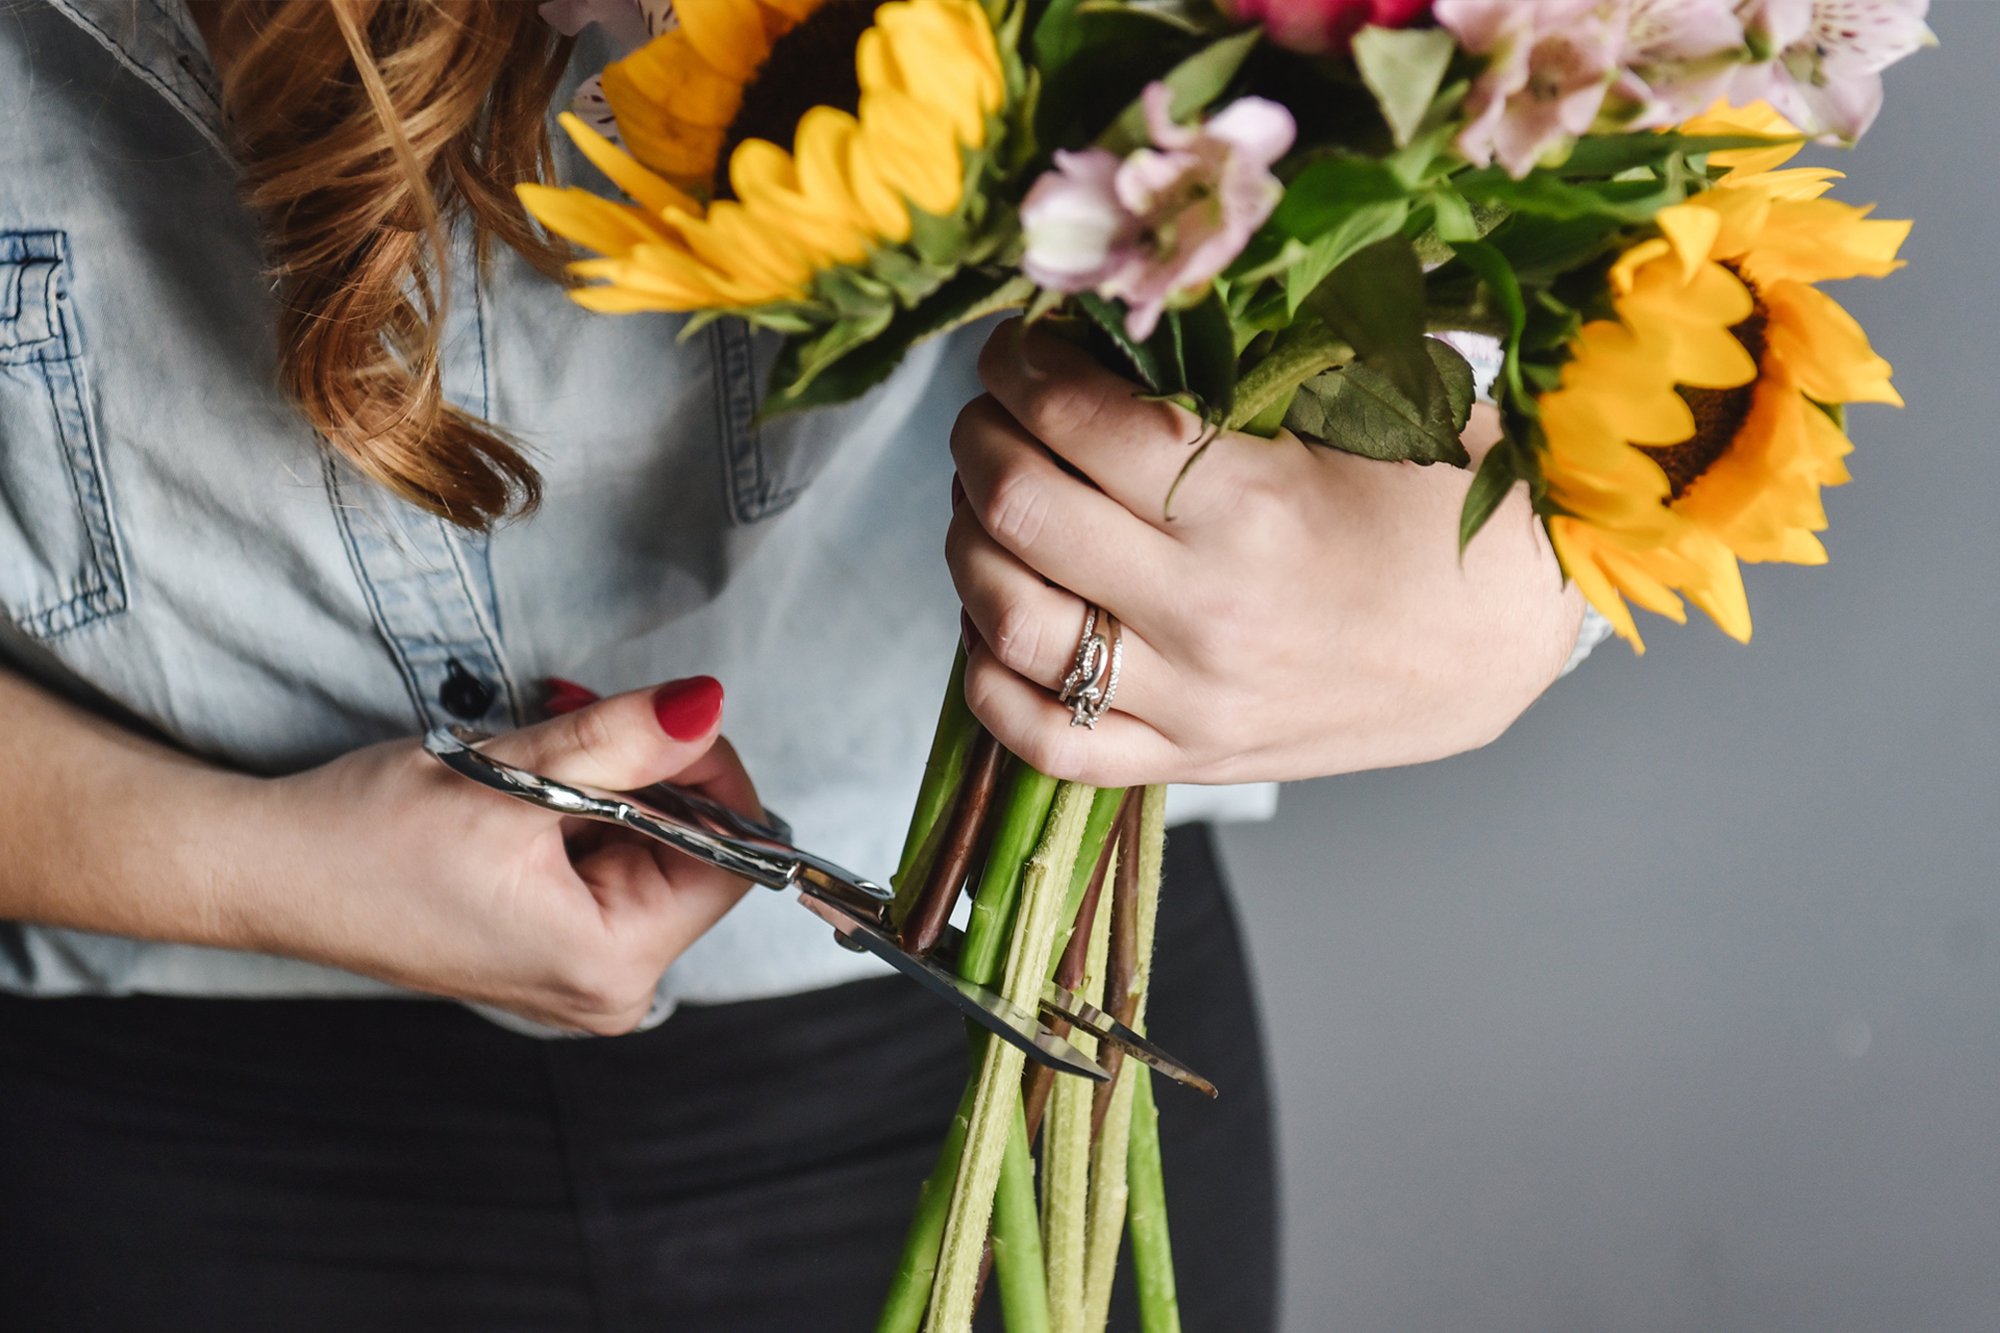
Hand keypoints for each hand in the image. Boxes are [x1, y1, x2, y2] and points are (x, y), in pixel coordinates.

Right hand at [241, 677, 757, 1033]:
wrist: (268, 871)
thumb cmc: (366, 838)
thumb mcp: (509, 774)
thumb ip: (620, 739)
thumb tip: (706, 705)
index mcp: (610, 963)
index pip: (730, 861)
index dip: (708, 777)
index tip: (659, 716)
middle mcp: (609, 988)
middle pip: (692, 854)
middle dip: (649, 771)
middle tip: (579, 716)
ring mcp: (580, 973)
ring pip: (649, 850)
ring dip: (610, 781)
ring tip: (535, 755)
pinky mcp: (554, 949)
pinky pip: (607, 865)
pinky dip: (584, 810)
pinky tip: (526, 789)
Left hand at [947, 320, 1585, 787]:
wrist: (1508, 639)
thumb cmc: (1441, 510)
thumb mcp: (1359, 412)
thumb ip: (1231, 373)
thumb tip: (1101, 328)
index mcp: (1253, 505)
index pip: (1080, 418)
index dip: (1021, 365)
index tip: (1016, 346)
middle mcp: (1207, 609)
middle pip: (1020, 509)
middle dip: (978, 438)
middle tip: (990, 413)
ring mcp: (1191, 699)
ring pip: (1008, 624)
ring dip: (966, 544)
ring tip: (985, 503)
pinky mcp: (1189, 760)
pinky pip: (1042, 739)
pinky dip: (990, 676)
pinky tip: (997, 620)